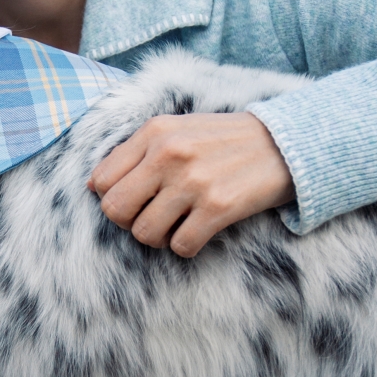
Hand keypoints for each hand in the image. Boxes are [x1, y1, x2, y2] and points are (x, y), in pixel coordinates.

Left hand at [88, 113, 293, 257]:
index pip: (103, 180)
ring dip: (158, 238)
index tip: (134, 201)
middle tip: (150, 219)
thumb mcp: (176, 130)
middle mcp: (169, 153)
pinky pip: (180, 246)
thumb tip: (93, 186)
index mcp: (154, 132)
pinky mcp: (218, 206)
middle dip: (129, 223)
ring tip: (176, 226)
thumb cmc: (223, 140)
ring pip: (145, 233)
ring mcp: (193, 181)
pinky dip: (185, 246)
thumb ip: (134, 152)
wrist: (282, 143)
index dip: (112, 199)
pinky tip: (198, 232)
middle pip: (116, 210)